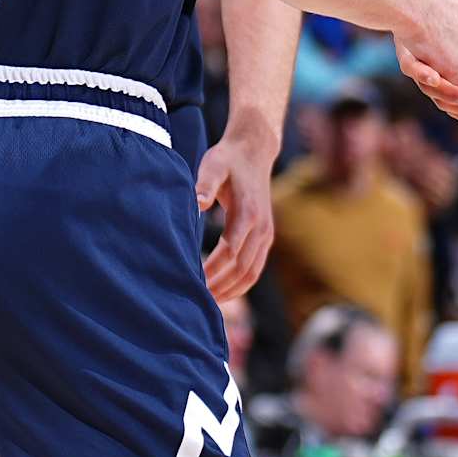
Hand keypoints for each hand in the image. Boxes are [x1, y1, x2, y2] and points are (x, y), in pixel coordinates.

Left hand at [196, 119, 277, 299]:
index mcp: (248, 214)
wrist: (254, 151)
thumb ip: (205, 183)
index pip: (230, 253)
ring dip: (231, 291)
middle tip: (194, 302)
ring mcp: (266, 235)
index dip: (212, 271)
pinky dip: (240, 285)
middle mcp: (261, 229)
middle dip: (219, 288)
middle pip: (241, 269)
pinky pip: (255, 269)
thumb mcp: (214, 164)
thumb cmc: (228, 159)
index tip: (191, 282)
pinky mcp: (265, 238)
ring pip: (251, 273)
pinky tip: (222, 293)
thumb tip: (198, 203)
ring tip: (207, 304)